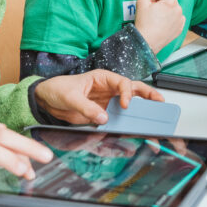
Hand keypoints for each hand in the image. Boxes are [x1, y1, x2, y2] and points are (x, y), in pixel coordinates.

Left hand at [34, 68, 163, 124]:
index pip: (122, 83)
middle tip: (160, 102)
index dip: (127, 93)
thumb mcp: (70, 96)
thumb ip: (86, 107)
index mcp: (103, 78)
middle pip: (133, 90)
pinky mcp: (104, 114)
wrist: (46, 100)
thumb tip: (103, 117)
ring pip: (130, 104)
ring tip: (156, 116)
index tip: (126, 104)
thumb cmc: (57, 89)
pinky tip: (136, 127)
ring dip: (142, 110)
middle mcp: (109, 89)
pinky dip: (128, 123)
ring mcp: (108, 102)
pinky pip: (119, 118)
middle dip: (148, 95)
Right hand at [134, 0, 185, 52]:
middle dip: (160, 0)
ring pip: (172, 7)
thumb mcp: (141, 4)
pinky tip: (162, 24)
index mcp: (169, 2)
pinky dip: (170, 17)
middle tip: (150, 10)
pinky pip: (176, 16)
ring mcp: (181, 18)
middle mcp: (178, 9)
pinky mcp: (181, 26)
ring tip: (155, 19)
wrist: (146, 44)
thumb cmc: (143, 24)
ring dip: (165, 9)